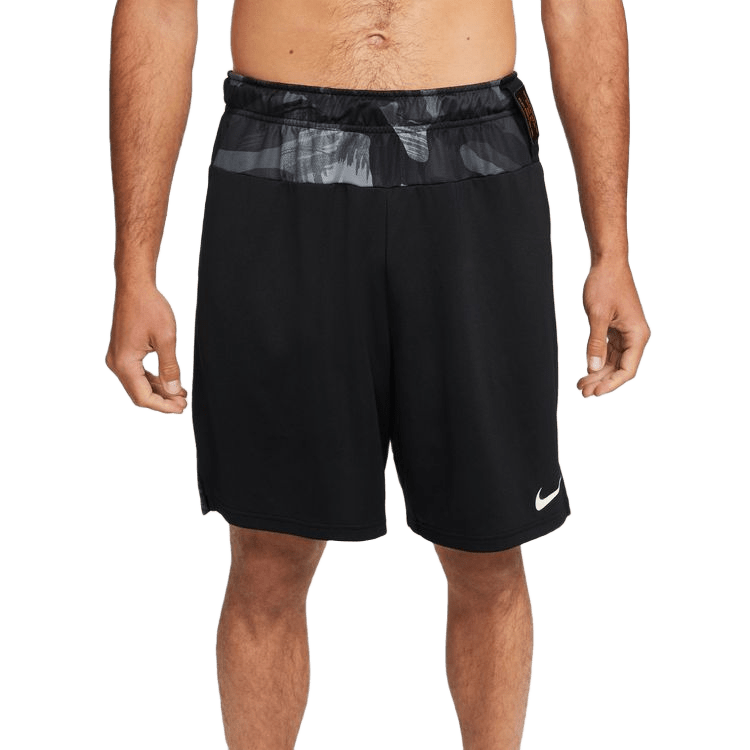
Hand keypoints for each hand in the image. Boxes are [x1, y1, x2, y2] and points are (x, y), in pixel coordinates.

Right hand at [105, 284, 187, 413]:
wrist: (135, 286)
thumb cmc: (150, 308)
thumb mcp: (166, 339)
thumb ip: (169, 367)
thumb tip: (173, 392)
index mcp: (124, 363)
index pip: (143, 397)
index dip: (163, 406)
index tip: (181, 408)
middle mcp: (116, 363)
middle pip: (139, 393)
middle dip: (162, 401)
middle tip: (184, 404)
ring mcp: (117, 358)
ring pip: (139, 384)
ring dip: (159, 390)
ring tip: (181, 394)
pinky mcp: (122, 352)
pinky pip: (137, 373)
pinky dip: (153, 379)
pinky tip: (170, 382)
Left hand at [576, 258, 651, 398]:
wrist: (607, 263)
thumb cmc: (605, 285)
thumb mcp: (597, 315)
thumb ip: (595, 343)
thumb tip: (593, 368)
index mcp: (637, 335)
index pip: (627, 370)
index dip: (611, 384)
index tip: (594, 393)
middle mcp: (635, 337)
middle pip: (620, 369)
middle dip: (601, 382)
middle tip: (582, 393)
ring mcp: (626, 334)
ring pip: (613, 362)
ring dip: (597, 374)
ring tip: (580, 386)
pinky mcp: (616, 330)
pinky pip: (608, 352)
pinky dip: (597, 362)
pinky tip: (585, 372)